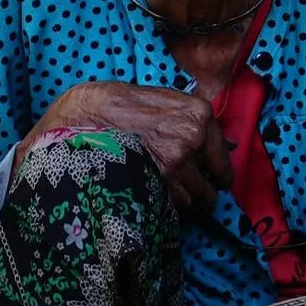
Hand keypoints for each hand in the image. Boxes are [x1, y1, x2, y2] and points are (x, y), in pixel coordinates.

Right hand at [15, 82, 233, 209]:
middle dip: (202, 185)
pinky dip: (165, 205)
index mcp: (198, 113)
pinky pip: (175, 207)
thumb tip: (227, 141)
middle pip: (213, 180)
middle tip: (185, 184)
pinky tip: (148, 191)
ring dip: (184, 198)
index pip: (223, 153)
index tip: (214, 176)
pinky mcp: (157, 187)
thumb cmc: (114, 104)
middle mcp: (192, 138)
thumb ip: (190, 117)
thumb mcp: (158, 99)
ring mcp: (176, 165)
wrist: (77, 119)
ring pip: (197, 198)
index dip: (217, 167)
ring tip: (161, 187)